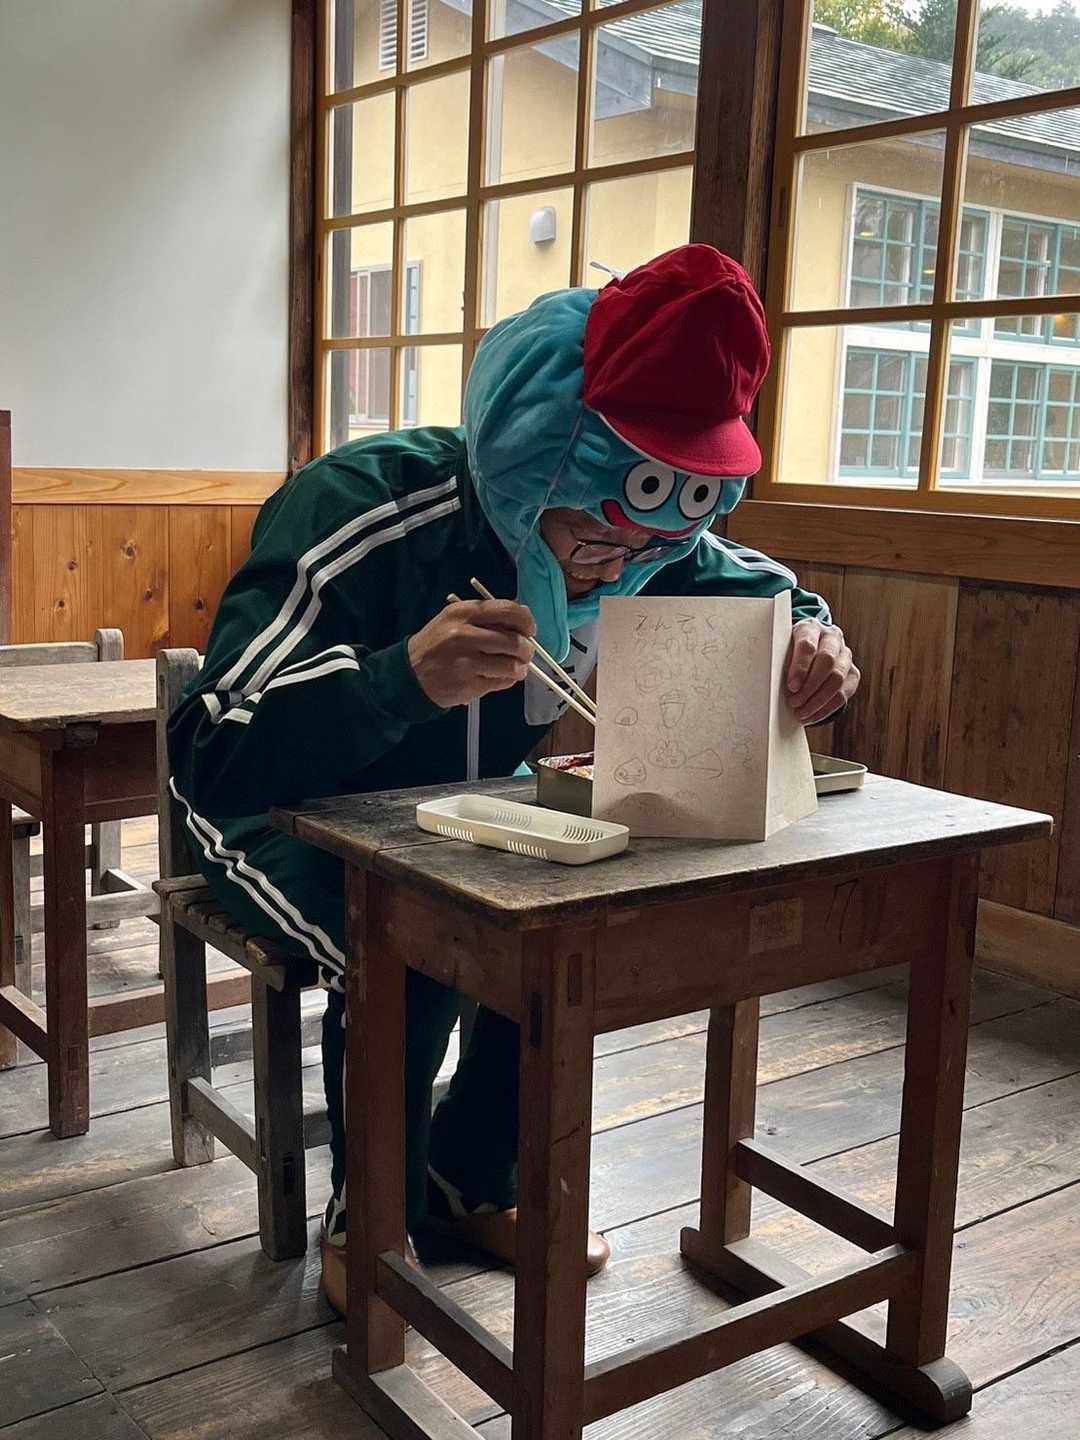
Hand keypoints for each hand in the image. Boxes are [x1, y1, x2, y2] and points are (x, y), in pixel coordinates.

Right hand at [408, 599, 534, 708]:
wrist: (409, 673)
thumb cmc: (437, 644)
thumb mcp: (455, 620)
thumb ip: (487, 617)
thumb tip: (523, 617)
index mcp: (463, 612)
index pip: (508, 611)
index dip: (526, 621)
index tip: (530, 630)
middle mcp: (464, 634)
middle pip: (514, 641)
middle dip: (526, 649)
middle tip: (525, 653)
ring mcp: (466, 661)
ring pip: (511, 665)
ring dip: (519, 668)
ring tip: (514, 668)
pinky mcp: (468, 684)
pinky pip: (501, 682)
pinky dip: (506, 680)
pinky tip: (497, 677)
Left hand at [785, 619, 859, 725]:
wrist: (809, 650)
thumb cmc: (789, 651)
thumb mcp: (782, 649)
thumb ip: (778, 661)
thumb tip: (769, 685)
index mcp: (811, 627)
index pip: (808, 645)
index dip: (800, 667)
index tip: (791, 686)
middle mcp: (832, 638)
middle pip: (827, 661)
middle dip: (810, 686)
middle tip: (794, 702)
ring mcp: (845, 655)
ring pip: (838, 679)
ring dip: (818, 700)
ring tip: (801, 713)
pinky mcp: (853, 673)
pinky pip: (844, 693)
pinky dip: (826, 708)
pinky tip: (812, 716)